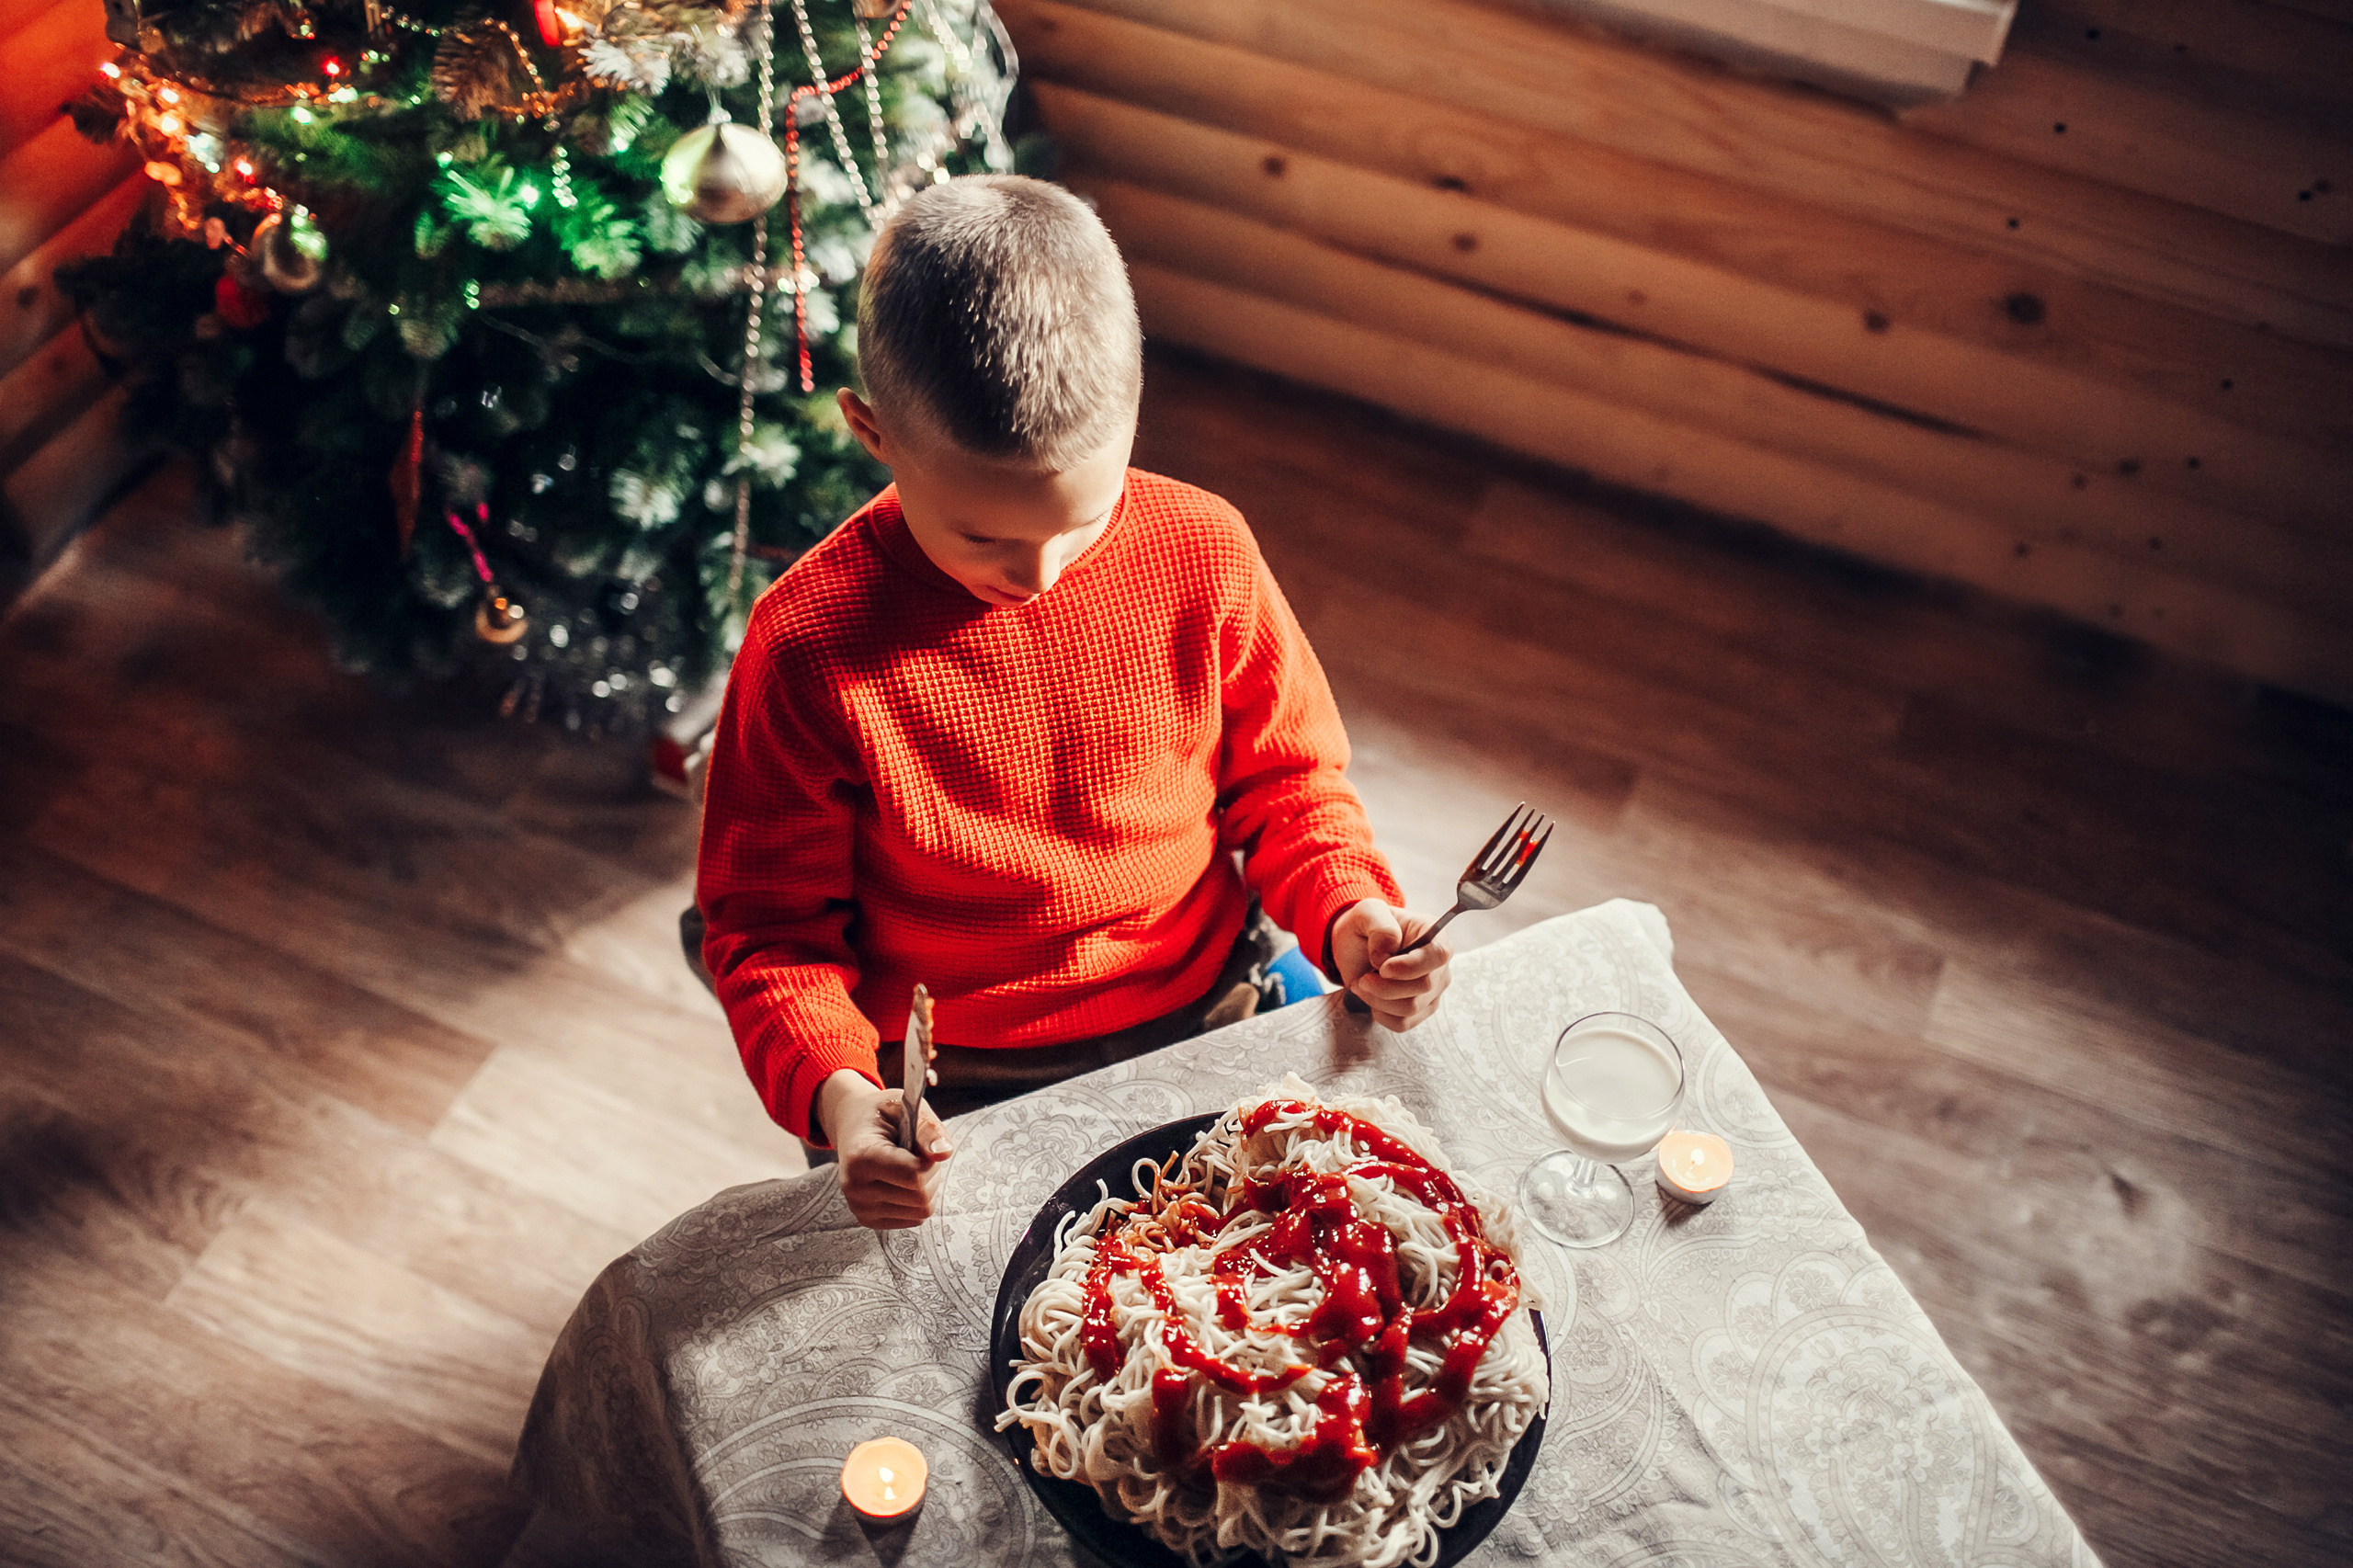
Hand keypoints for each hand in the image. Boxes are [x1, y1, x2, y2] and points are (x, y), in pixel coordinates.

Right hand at [817, 1069, 953, 1229]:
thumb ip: (927, 1129)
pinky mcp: (867, 1220)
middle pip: (921, 1197)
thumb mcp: (904, 1107)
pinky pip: (914, 1220)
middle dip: (930, 1174)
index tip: (919, 1144)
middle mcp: (855, 1188)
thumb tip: (944, 1153)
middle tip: (915, 1154)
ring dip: (925, 1188)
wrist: (853, 1126)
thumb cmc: (882, 1115)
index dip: (929, 1161)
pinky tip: (900, 1182)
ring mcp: (859, 1208)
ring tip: (907, 1166)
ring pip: (920, 1212)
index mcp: (861, 1157)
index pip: (915, 1176)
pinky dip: (916, 1201)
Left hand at [1330, 900, 1451, 1031]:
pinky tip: (1372, 999)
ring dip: (1379, 1000)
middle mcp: (1439, 963)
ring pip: (1412, 1007)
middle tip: (1362, 978)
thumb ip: (1380, 925)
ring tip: (1363, 985)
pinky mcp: (1422, 1008)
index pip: (1438, 955)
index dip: (1410, 966)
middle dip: (1385, 986)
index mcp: (1433, 932)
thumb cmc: (1365, 926)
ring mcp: (1434, 988)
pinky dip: (1382, 1015)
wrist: (1355, 947)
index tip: (1382, 969)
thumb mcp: (1366, 912)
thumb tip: (1388, 953)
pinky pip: (1405, 1023)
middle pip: (1424, 986)